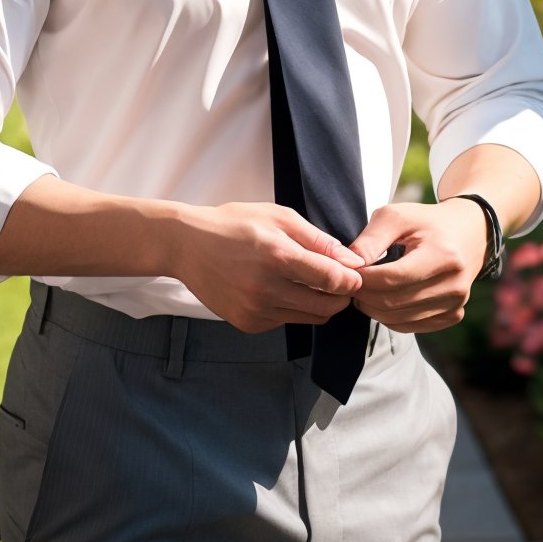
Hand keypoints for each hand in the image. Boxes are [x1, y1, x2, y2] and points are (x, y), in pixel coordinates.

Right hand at [172, 201, 364, 333]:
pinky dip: (293, 308)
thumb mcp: (279, 217)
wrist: (187, 245)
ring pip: (309, 317)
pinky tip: (280, 289)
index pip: (332, 280)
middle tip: (340, 282)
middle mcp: (266, 289)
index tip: (355, 274)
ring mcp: (255, 310)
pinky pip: (286, 320)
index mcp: (277, 257)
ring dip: (319, 303)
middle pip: (326, 307)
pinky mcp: (248, 323)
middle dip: (341, 296)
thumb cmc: (234, 224)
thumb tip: (352, 262)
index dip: (351, 279)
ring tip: (311, 282)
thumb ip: (319, 241)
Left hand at [346, 199, 488, 333]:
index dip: (364, 278)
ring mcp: (456, 304)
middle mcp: (454, 285)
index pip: (392, 278)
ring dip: (373, 308)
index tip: (349, 271)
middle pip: (393, 302)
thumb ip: (370, 239)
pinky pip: (410, 327)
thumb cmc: (427, 222)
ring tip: (363, 290)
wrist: (468, 233)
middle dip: (364, 295)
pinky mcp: (453, 315)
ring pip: (398, 319)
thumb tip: (349, 265)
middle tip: (351, 283)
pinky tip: (382, 299)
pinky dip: (389, 317)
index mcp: (443, 256)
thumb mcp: (397, 216)